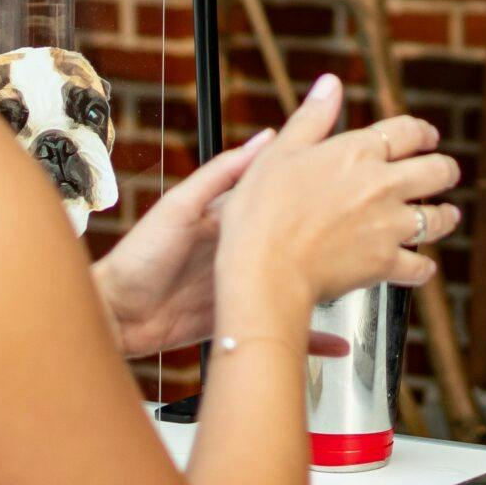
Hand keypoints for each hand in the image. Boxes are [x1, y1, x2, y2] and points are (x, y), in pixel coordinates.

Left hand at [92, 131, 349, 359]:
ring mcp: (242, 288)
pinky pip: (280, 329)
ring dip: (325, 290)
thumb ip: (221, 176)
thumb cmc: (140, 256)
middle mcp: (242, 253)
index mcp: (231, 221)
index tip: (345, 179)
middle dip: (330, 243)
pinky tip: (336, 345)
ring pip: (294, 287)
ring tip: (362, 286)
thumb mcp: (181, 206)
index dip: (311, 190)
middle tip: (368, 235)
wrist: (117, 315)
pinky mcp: (238, 320)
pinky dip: (308, 338)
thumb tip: (263, 139)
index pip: (279, 200)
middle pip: (295, 245)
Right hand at [215, 75, 462, 331]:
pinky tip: (424, 267)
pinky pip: (417, 267)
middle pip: (435, 171)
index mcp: (358, 152)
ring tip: (449, 216)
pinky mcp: (384, 264)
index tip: (428, 135)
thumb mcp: (282, 150)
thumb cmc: (265, 211)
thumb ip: (313, 116)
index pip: (407, 131)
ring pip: (435, 218)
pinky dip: (424, 268)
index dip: (423, 131)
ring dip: (445, 216)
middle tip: (448, 172)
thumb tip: (331, 83)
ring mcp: (388, 226)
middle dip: (447, 169)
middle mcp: (382, 185)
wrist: (267, 268)